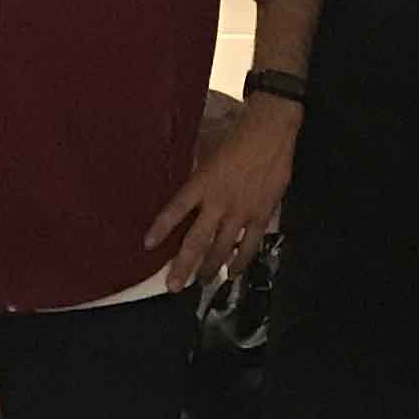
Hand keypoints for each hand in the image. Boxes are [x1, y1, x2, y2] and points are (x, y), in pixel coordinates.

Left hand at [146, 94, 296, 290]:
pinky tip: (232, 273)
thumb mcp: (207, 152)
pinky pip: (249, 245)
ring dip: (210, 268)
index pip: (176, 209)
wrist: (270, 132)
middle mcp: (218, 202)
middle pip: (197, 241)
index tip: (148, 245)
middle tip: (174, 287)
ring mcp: (240, 212)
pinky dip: (240, 261)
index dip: (161, 228)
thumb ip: (197, 176)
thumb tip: (187, 192)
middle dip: (184, 266)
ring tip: (201, 282)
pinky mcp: (261, 215)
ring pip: (222, 249)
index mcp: (201, 183)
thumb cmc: (236, 137)